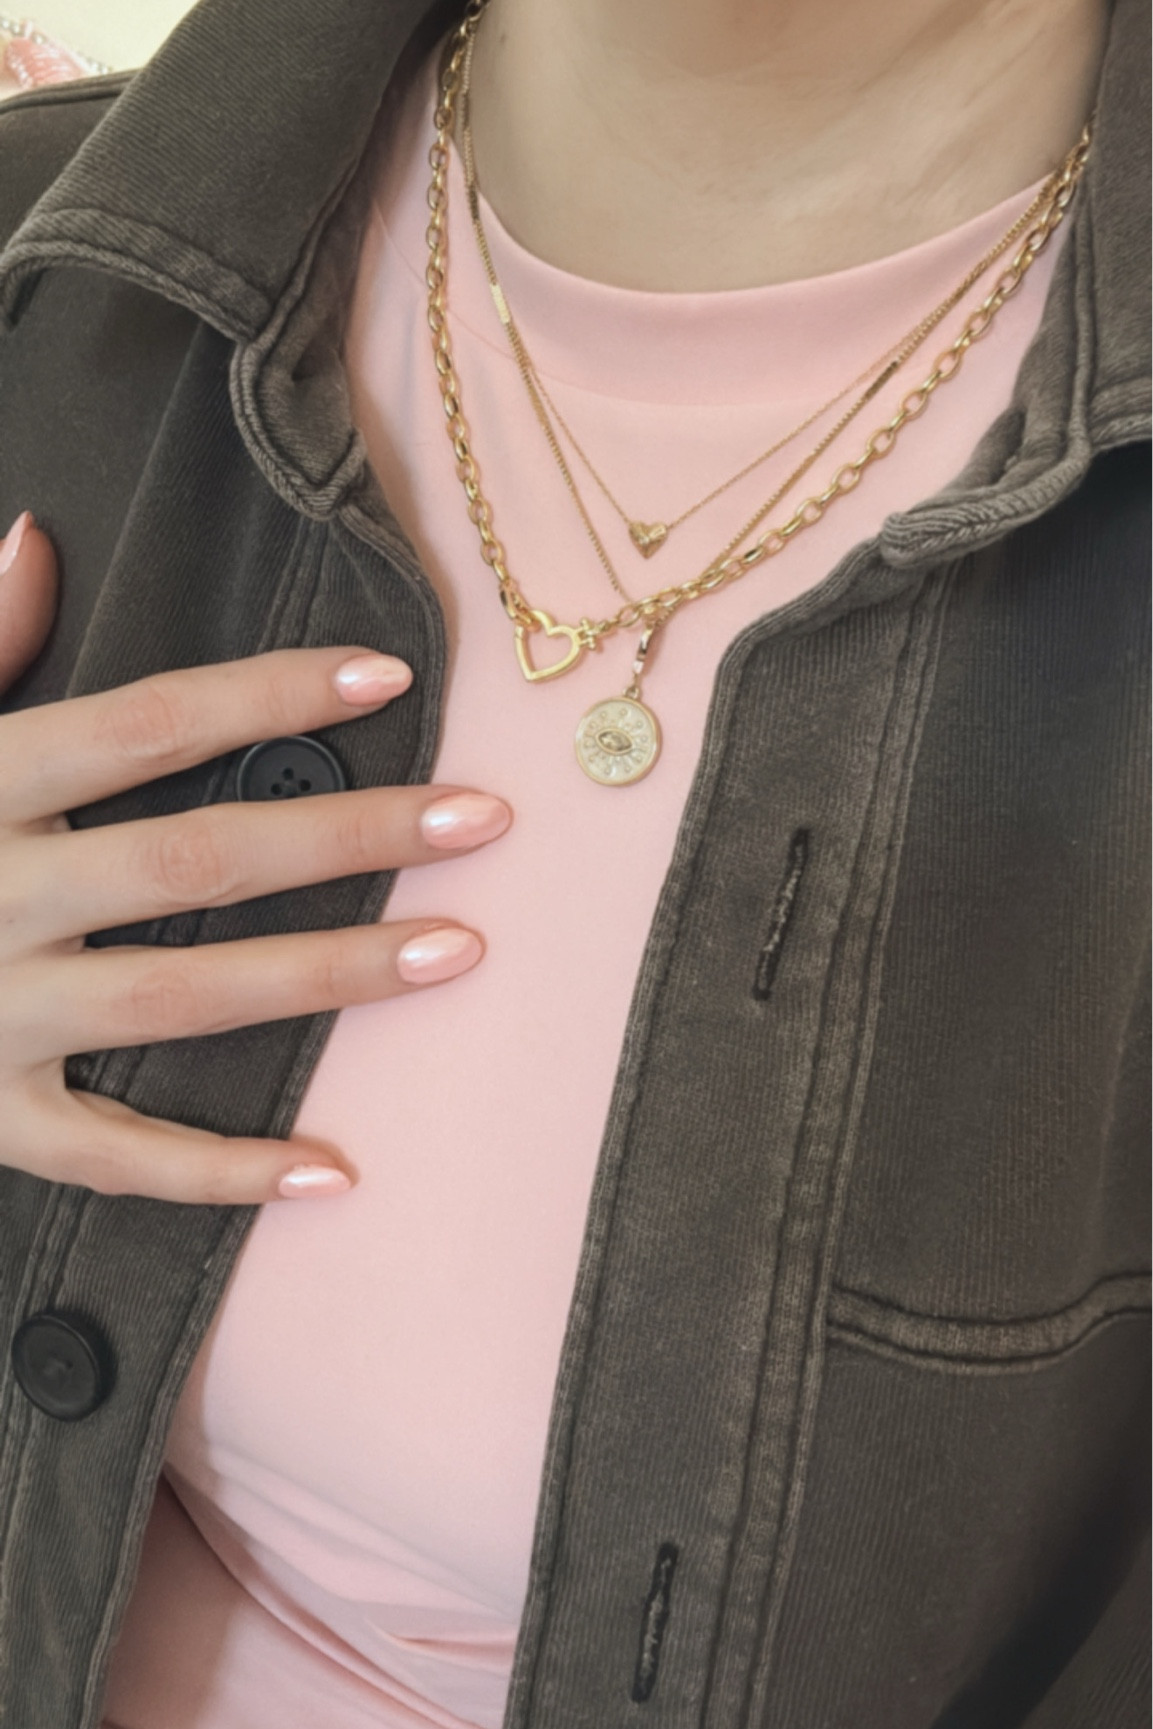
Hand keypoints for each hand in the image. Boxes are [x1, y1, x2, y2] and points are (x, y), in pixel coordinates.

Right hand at [0, 512, 510, 1204]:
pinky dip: (219, 1174)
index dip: (269, 696)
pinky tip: (333, 1171)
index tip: (386, 678)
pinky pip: (114, 1155)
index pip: (146, 725)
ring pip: (181, 1000)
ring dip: (327, 978)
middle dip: (345, 837)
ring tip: (456, 951)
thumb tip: (31, 540)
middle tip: (479, 819)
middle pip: (194, 862)